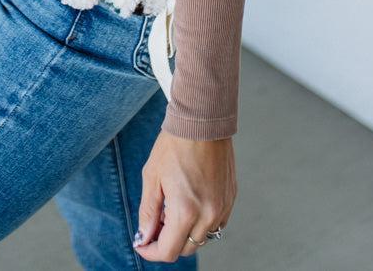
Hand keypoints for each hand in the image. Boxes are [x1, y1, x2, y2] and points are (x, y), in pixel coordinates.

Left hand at [133, 131, 236, 262]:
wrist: (202, 121)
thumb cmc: (175, 145)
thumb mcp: (152, 177)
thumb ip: (148, 212)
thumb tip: (144, 237)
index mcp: (186, 211)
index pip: (169, 251)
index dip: (151, 251)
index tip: (142, 243)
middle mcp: (208, 215)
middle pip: (186, 248)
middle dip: (167, 241)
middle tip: (156, 220)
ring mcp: (222, 207)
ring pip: (202, 237)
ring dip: (185, 232)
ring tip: (173, 207)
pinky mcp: (230, 198)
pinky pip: (216, 223)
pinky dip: (201, 221)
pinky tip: (190, 201)